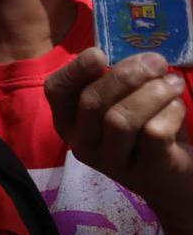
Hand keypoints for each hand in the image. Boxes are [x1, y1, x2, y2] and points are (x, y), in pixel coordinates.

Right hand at [47, 48, 192, 214]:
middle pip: (92, 102)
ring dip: (152, 92)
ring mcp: (111, 162)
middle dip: (126, 75)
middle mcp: (82, 143)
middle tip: (157, 62)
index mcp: (70, 122)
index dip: (75, 70)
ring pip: (120, 119)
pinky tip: (177, 108)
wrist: (173, 181)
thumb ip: (118, 84)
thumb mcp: (122, 106)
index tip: (100, 54)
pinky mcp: (144, 172)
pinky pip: (153, 133)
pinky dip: (170, 112)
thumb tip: (138, 57)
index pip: (57, 91)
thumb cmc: (145, 133)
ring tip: (173, 83)